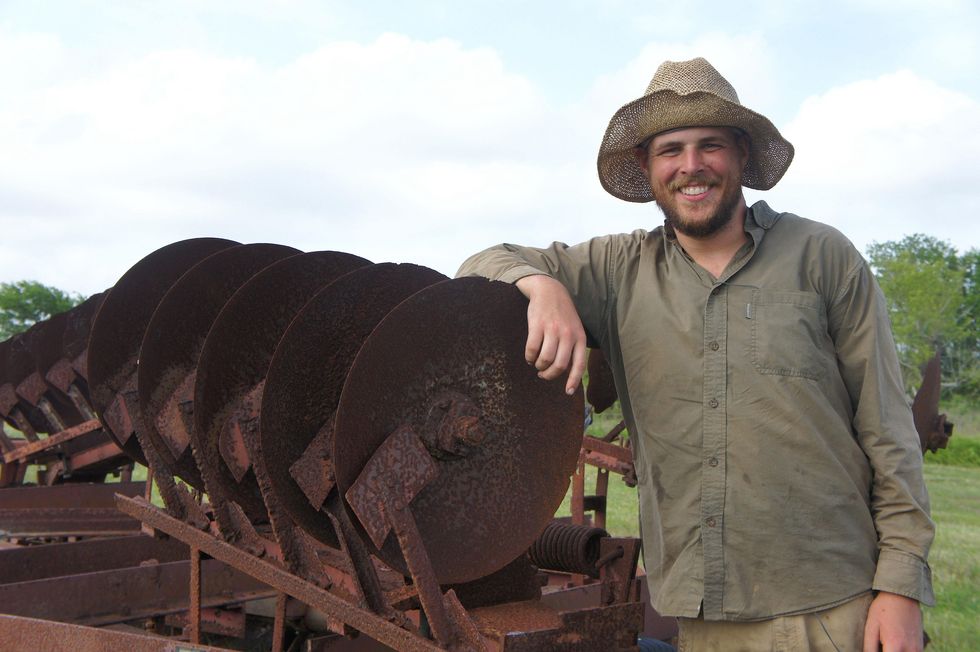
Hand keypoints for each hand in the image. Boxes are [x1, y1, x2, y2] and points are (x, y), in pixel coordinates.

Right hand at [515, 274, 586, 394]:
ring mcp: (553, 329)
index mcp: (579, 337)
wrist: (549, 290)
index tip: (567, 392)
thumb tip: (569, 372)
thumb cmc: (562, 314)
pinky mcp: (537, 325)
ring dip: (539, 366)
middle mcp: (568, 334)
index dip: (573, 381)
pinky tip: (529, 356)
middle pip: (559, 365)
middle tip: (543, 374)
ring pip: (545, 359)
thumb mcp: (574, 329)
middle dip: (549, 375)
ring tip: (537, 364)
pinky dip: (529, 357)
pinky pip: (532, 349)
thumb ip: (573, 348)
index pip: (579, 365)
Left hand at [863, 592, 922, 651]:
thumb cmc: (883, 608)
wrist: (903, 595)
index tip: (877, 648)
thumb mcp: (871, 625)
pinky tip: (895, 644)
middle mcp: (910, 649)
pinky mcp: (921, 646)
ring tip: (886, 644)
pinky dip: (903, 651)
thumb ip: (869, 647)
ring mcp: (918, 648)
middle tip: (880, 644)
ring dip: (894, 651)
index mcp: (895, 645)